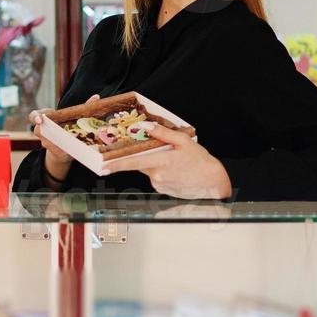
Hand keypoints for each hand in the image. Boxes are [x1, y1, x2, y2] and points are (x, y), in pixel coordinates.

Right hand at [29, 95, 98, 182]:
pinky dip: (64, 146)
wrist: (65, 149)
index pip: (34, 115)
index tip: (40, 119)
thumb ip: (84, 107)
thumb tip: (96, 97)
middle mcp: (43, 130)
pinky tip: (72, 146)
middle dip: (43, 129)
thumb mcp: (74, 116)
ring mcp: (46, 141)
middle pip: (39, 129)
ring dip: (57, 138)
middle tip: (50, 129)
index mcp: (46, 118)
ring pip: (48, 139)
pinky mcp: (53, 150)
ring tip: (69, 138)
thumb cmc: (69, 128)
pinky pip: (56, 147)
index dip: (35, 117)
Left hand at [105, 122, 230, 199]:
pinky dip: (161, 171)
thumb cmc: (200, 161)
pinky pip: (156, 177)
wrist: (212, 182)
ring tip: (174, 161)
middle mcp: (157, 175)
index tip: (103, 167)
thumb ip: (163, 133)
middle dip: (144, 155)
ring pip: (149, 170)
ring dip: (155, 163)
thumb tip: (146, 126)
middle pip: (140, 163)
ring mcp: (159, 184)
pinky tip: (175, 169)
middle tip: (161, 152)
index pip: (132, 163)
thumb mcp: (183, 141)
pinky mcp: (163, 190)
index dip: (116, 165)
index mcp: (161, 162)